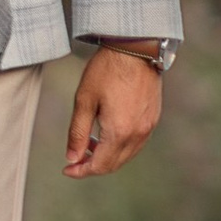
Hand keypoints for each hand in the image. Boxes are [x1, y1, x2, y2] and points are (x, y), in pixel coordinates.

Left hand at [64, 46, 163, 178]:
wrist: (136, 48)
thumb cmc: (107, 70)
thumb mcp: (84, 100)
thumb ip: (78, 133)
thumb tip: (72, 158)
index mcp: (119, 131)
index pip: (100, 165)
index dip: (81, 171)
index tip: (67, 169)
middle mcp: (138, 134)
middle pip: (114, 164)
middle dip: (92, 166)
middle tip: (74, 158)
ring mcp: (148, 127)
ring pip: (126, 155)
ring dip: (106, 156)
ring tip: (88, 143)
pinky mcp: (153, 118)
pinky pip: (136, 143)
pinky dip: (119, 146)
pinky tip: (106, 134)